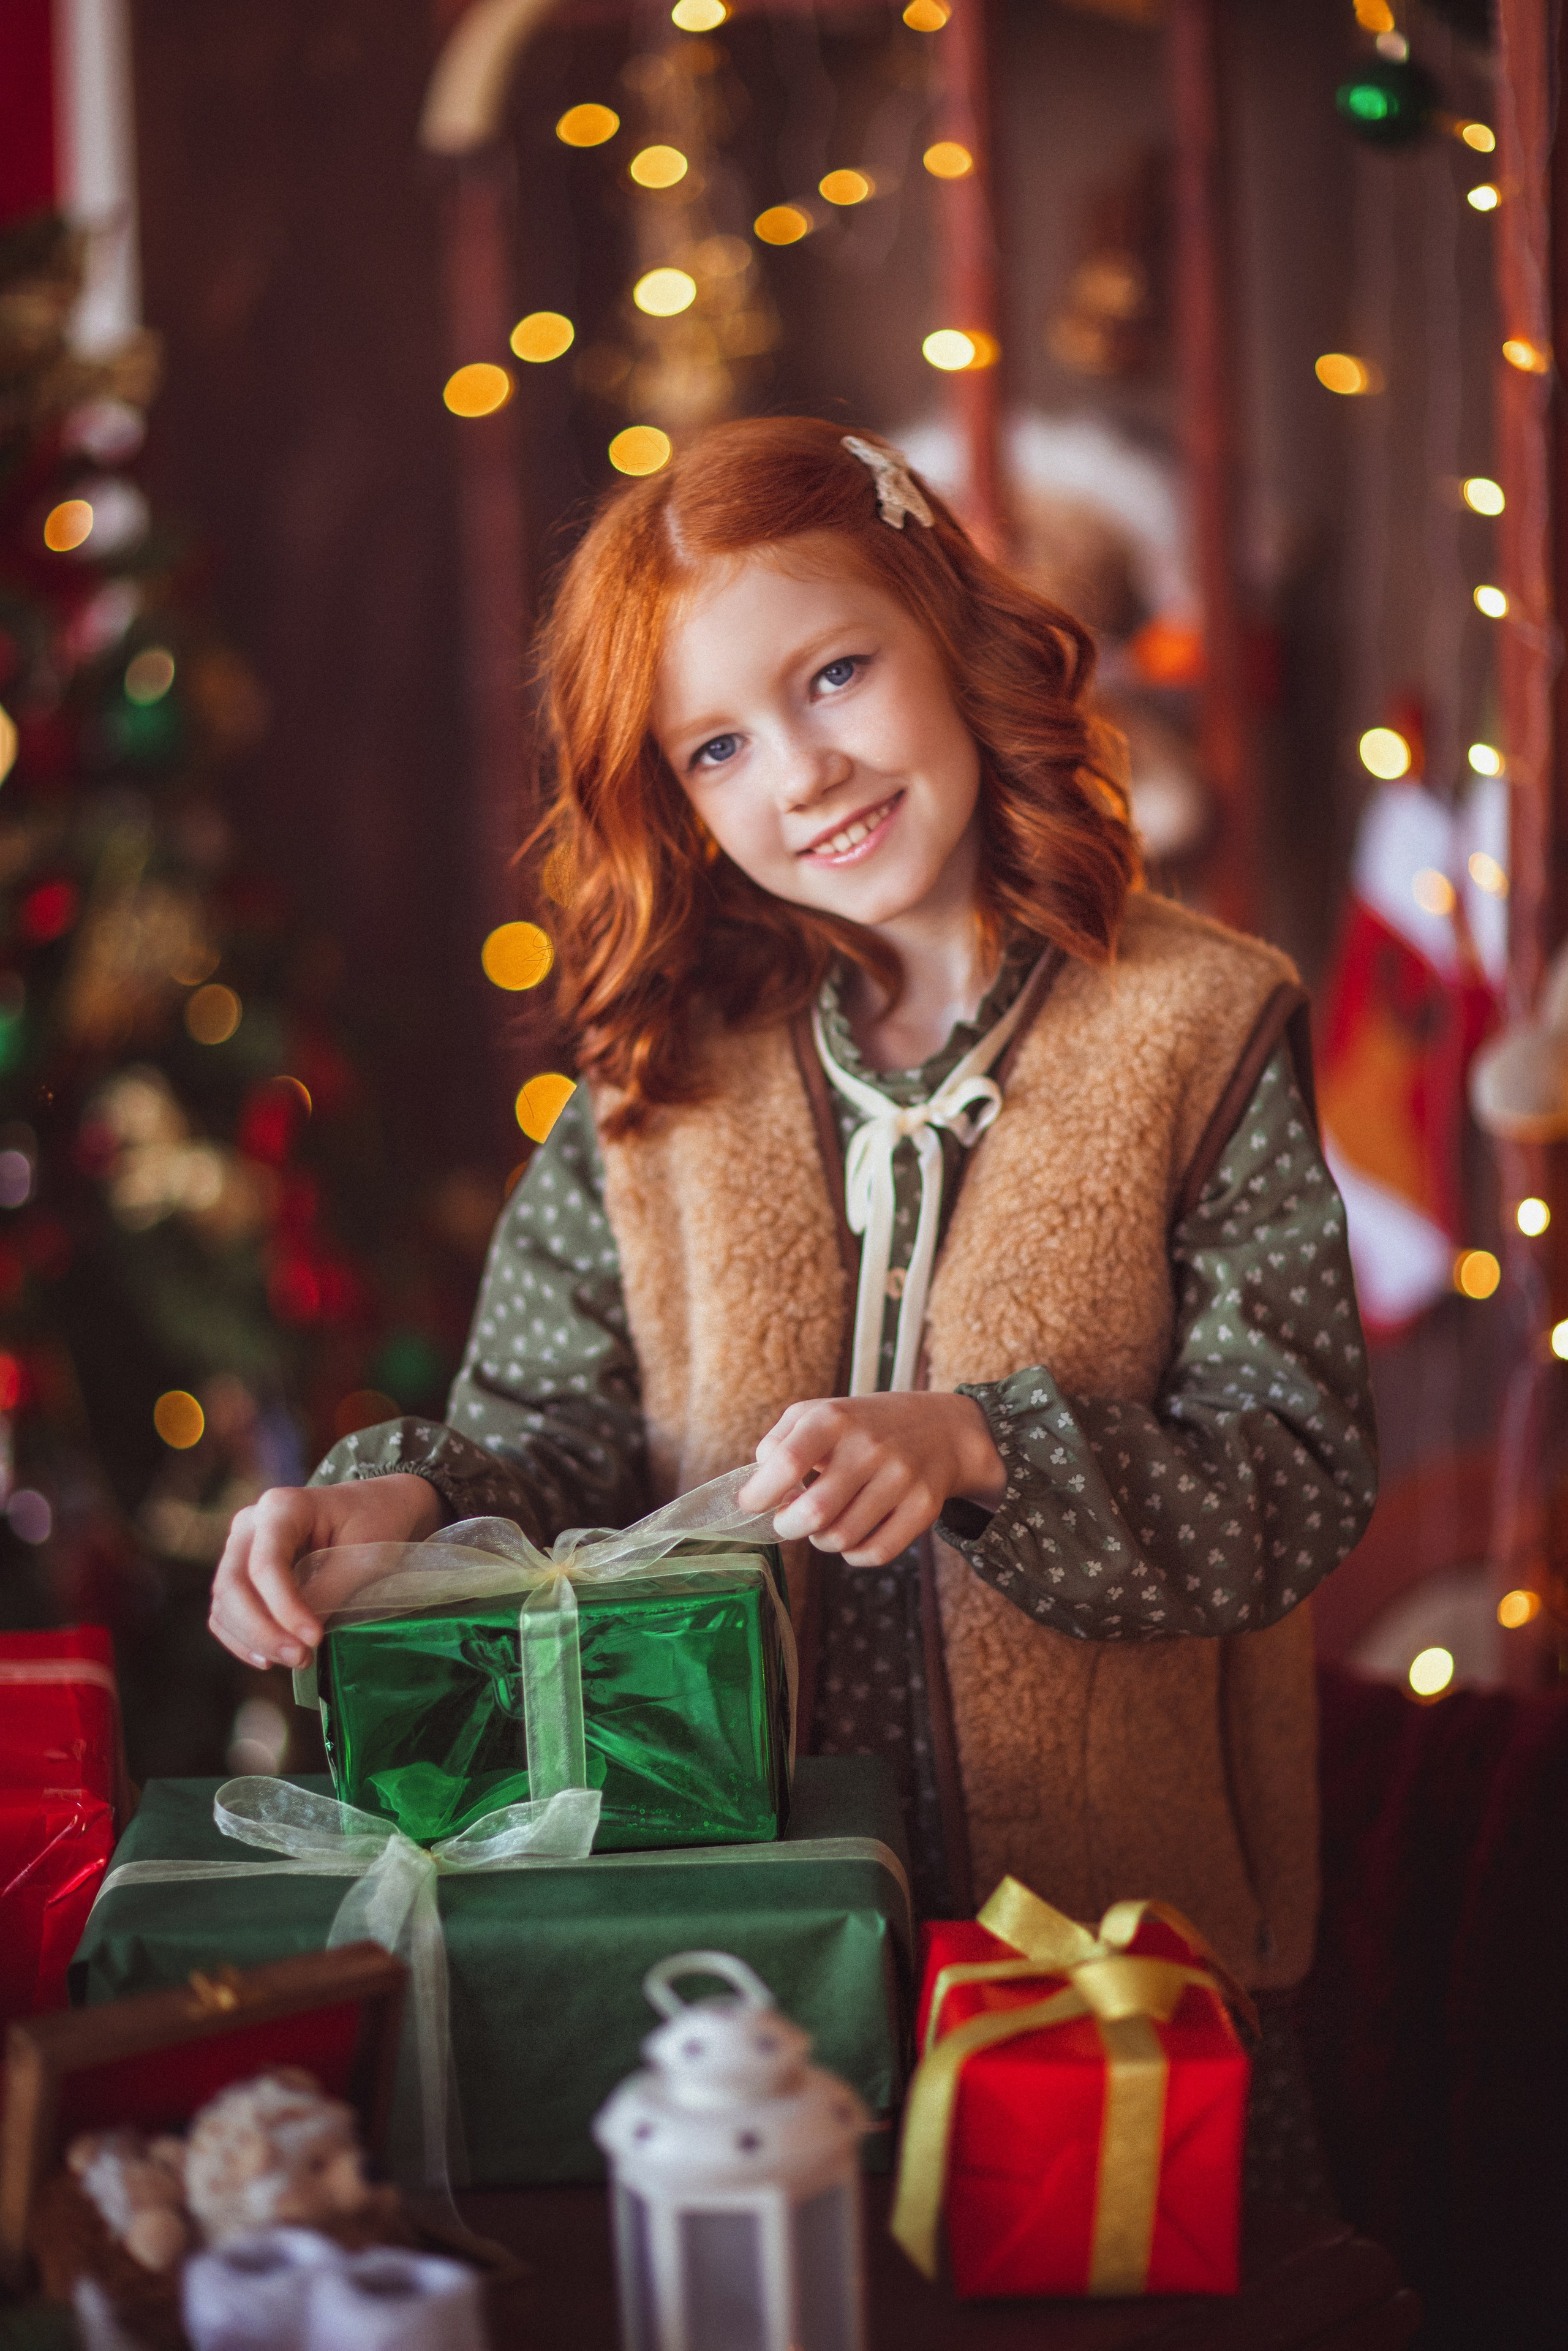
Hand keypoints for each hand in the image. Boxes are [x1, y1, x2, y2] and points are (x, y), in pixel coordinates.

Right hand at [209, 1474, 442, 1668]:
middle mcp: (250, 1523)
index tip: (315, 1638)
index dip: (285, 1608)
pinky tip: (269, 1658)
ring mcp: (240, 1547)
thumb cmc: (375, 1522)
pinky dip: (241, 1638)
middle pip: (233, 1585)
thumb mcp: (365, 1556)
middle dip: (262, 1630)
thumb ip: (329, 1590)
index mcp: (281, 1507)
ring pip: (224, 1603)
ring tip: (294, 1659)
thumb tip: (299, 1634)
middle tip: (301, 1658)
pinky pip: (225, 1612)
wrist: (376, 1506)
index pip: (266, 1565)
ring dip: (253, 1639)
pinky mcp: (241, 1572)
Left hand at [737, 1393, 1005, 1568]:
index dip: (760, 1494)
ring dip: (821, 1540)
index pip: (786, 1463)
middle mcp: (869, 1446)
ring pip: (841, 1538)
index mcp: (834, 1418)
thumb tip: (758, 1484)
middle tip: (789, 1522)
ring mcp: (900, 1477)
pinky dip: (854, 1555)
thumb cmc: (861, 1427)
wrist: (939, 1429)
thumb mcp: (818, 1413)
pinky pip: (876, 1553)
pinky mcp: (924, 1506)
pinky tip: (851, 1538)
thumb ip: (777, 1442)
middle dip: (788, 1527)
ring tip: (823, 1524)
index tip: (752, 1504)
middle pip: (813, 1512)